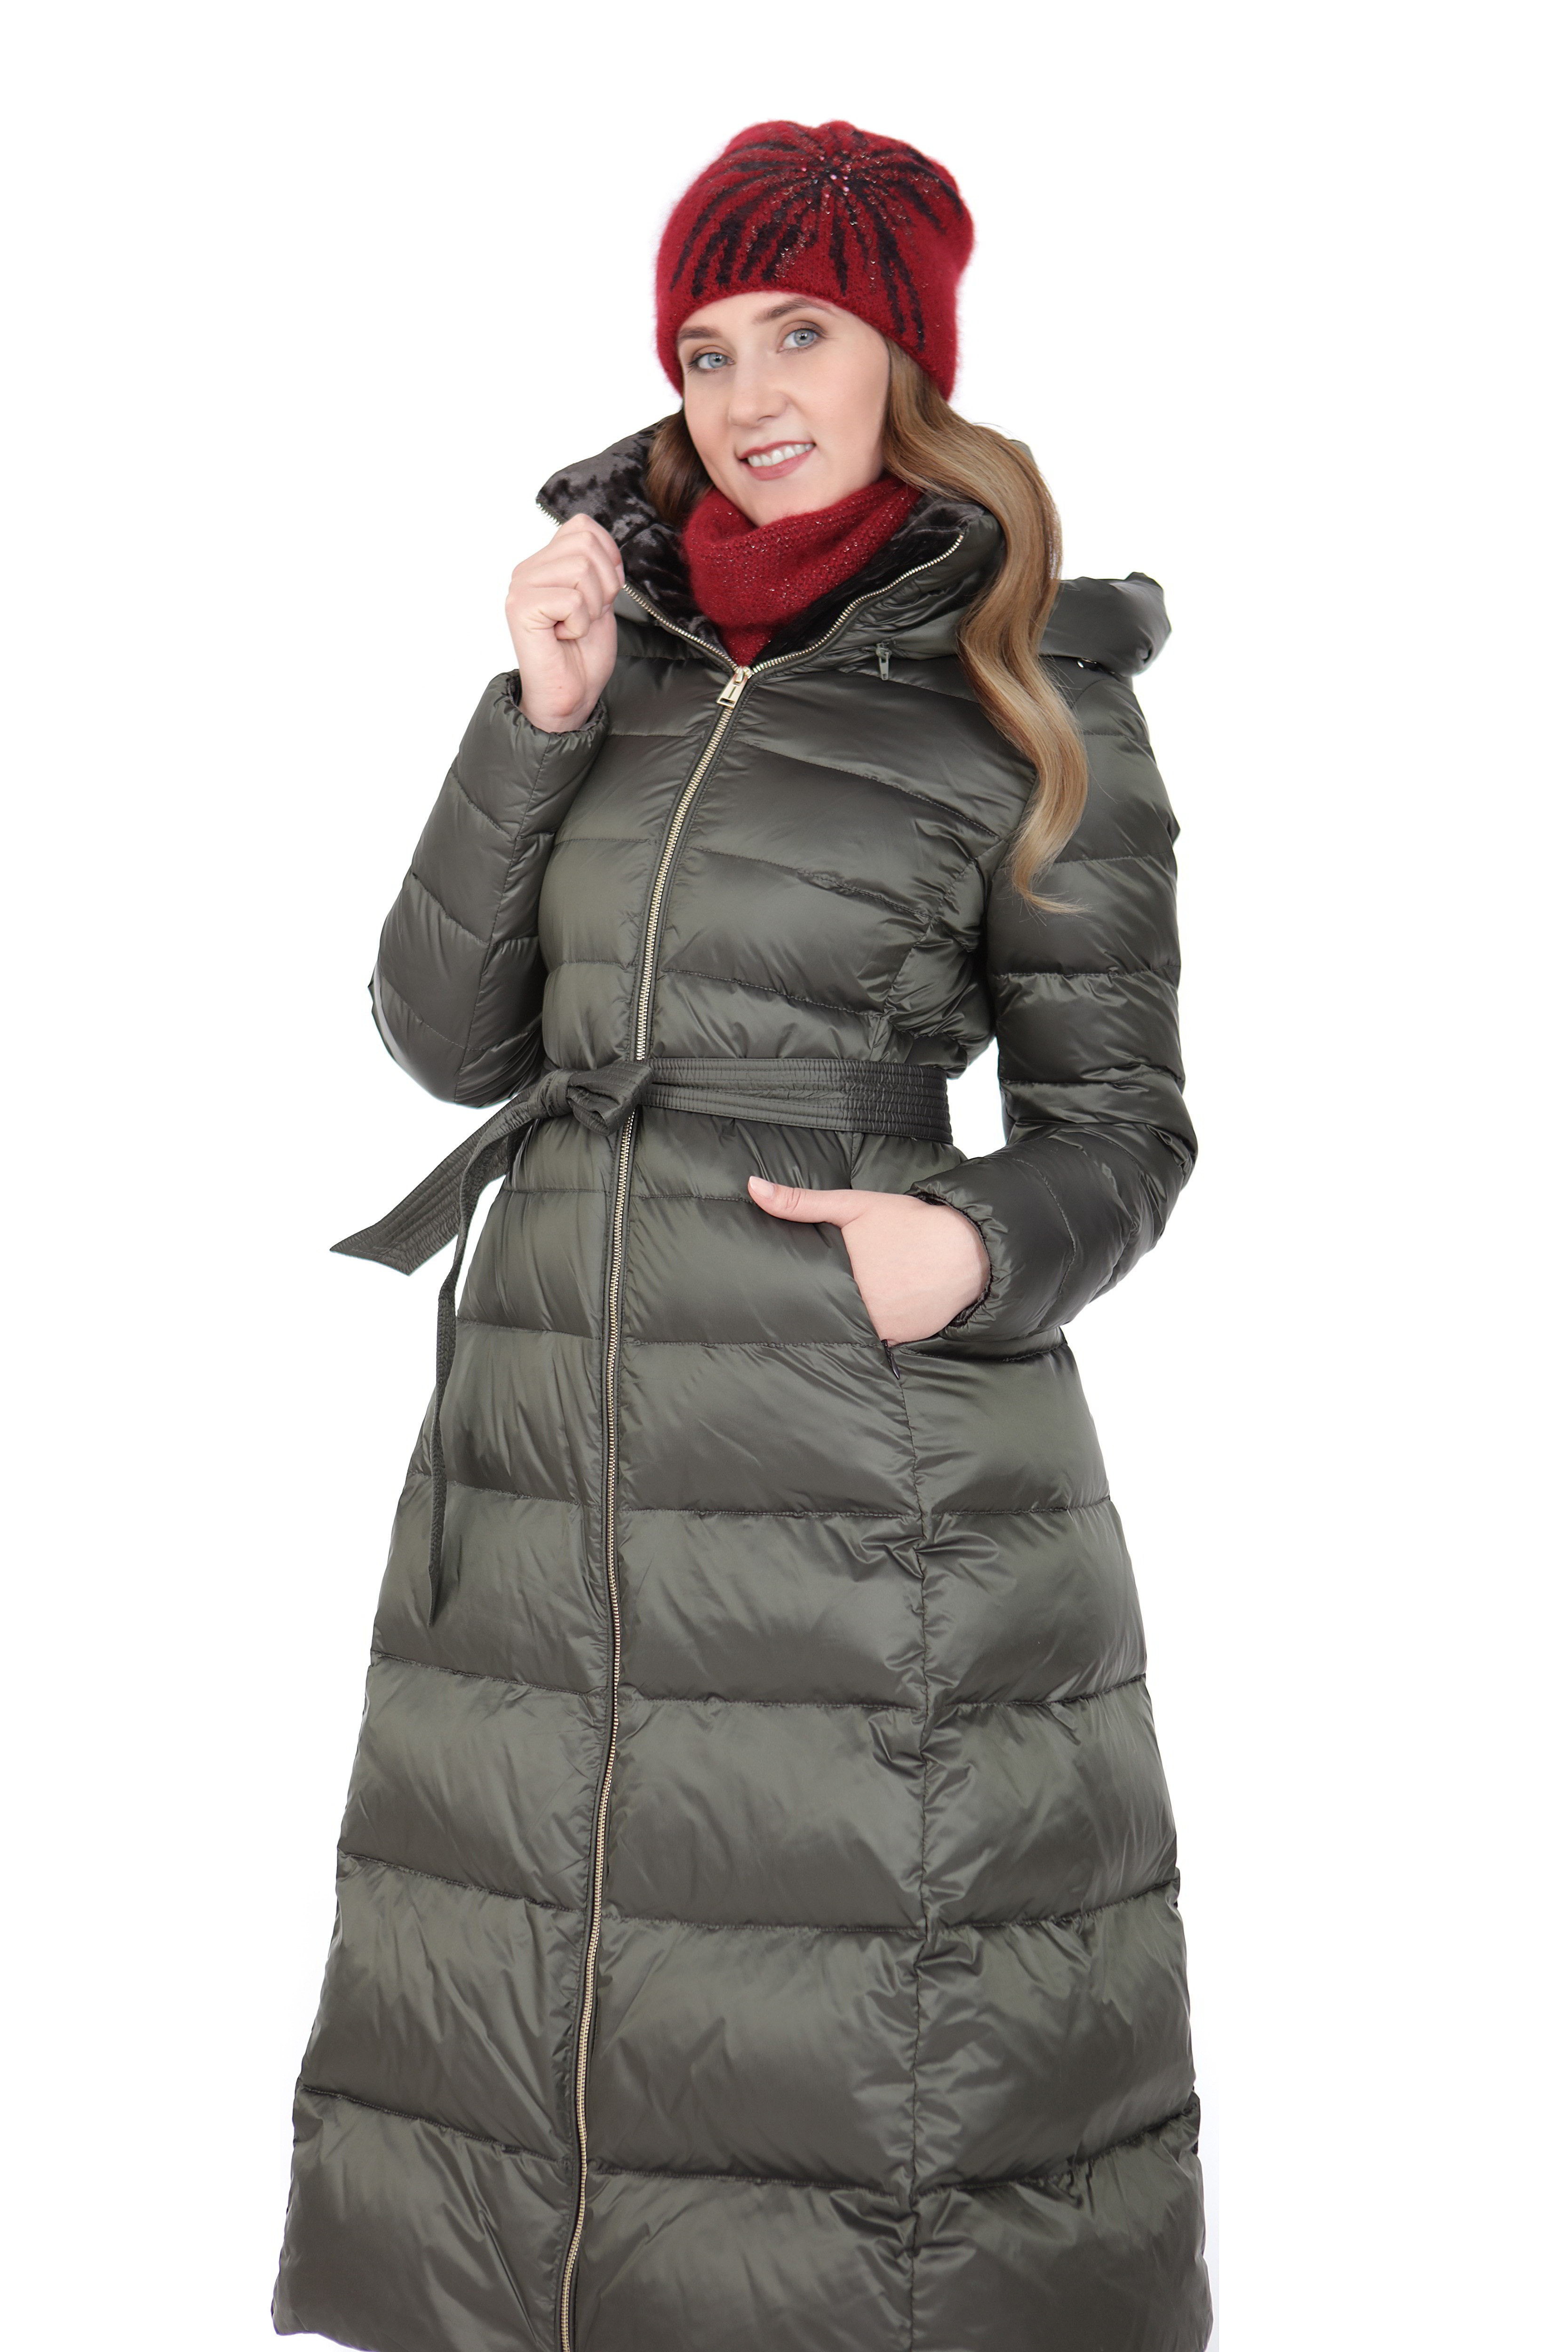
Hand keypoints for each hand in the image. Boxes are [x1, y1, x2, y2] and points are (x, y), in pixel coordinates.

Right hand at [505, 512, 622, 732]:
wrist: (571, 696)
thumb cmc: (583, 654)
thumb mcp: (600, 599)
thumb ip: (597, 566)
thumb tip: (604, 544)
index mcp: (545, 562)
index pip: (582, 526)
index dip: (608, 557)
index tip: (602, 594)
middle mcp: (528, 569)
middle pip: (585, 543)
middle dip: (603, 584)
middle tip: (587, 616)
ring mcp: (521, 586)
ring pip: (581, 568)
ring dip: (591, 606)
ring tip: (574, 627)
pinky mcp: (521, 607)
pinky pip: (572, 599)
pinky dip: (580, 624)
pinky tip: (563, 638)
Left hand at [748, 1178, 988, 1343]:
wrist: (968, 1247)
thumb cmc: (910, 1223)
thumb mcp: (853, 1205)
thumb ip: (800, 1202)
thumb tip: (753, 1187)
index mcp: (841, 1278)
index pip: (801, 1295)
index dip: (791, 1293)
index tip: (777, 1293)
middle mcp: (861, 1309)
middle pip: (824, 1315)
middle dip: (816, 1308)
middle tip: (802, 1302)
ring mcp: (882, 1328)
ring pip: (849, 1330)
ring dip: (842, 1323)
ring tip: (835, 1311)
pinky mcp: (902, 1338)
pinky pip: (877, 1340)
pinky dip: (871, 1330)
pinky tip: (870, 1316)